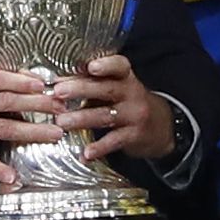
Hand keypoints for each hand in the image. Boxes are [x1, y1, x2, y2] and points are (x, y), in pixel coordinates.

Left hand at [44, 55, 175, 166]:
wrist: (161, 127)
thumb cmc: (128, 103)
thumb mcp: (116, 88)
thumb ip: (91, 84)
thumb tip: (57, 82)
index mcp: (125, 77)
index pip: (119, 66)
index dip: (106, 65)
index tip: (90, 67)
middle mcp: (132, 93)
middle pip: (107, 89)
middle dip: (81, 90)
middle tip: (58, 92)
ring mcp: (134, 115)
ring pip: (106, 115)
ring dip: (82, 119)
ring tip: (61, 122)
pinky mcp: (134, 136)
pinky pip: (114, 141)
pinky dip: (99, 149)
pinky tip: (85, 154)